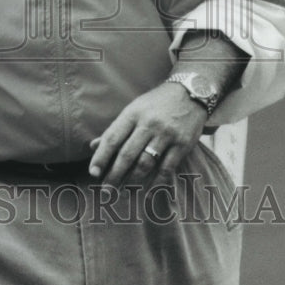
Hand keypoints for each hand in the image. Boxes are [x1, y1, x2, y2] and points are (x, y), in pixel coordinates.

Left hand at [88, 82, 207, 186]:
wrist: (191, 92)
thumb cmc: (156, 103)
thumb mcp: (134, 109)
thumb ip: (116, 129)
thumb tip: (93, 146)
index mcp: (132, 114)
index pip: (112, 138)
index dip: (101, 157)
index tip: (93, 173)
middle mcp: (148, 124)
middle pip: (127, 154)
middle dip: (114, 175)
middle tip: (106, 191)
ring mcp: (166, 134)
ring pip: (145, 163)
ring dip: (133, 181)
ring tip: (124, 192)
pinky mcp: (182, 144)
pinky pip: (166, 168)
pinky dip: (156, 182)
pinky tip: (148, 192)